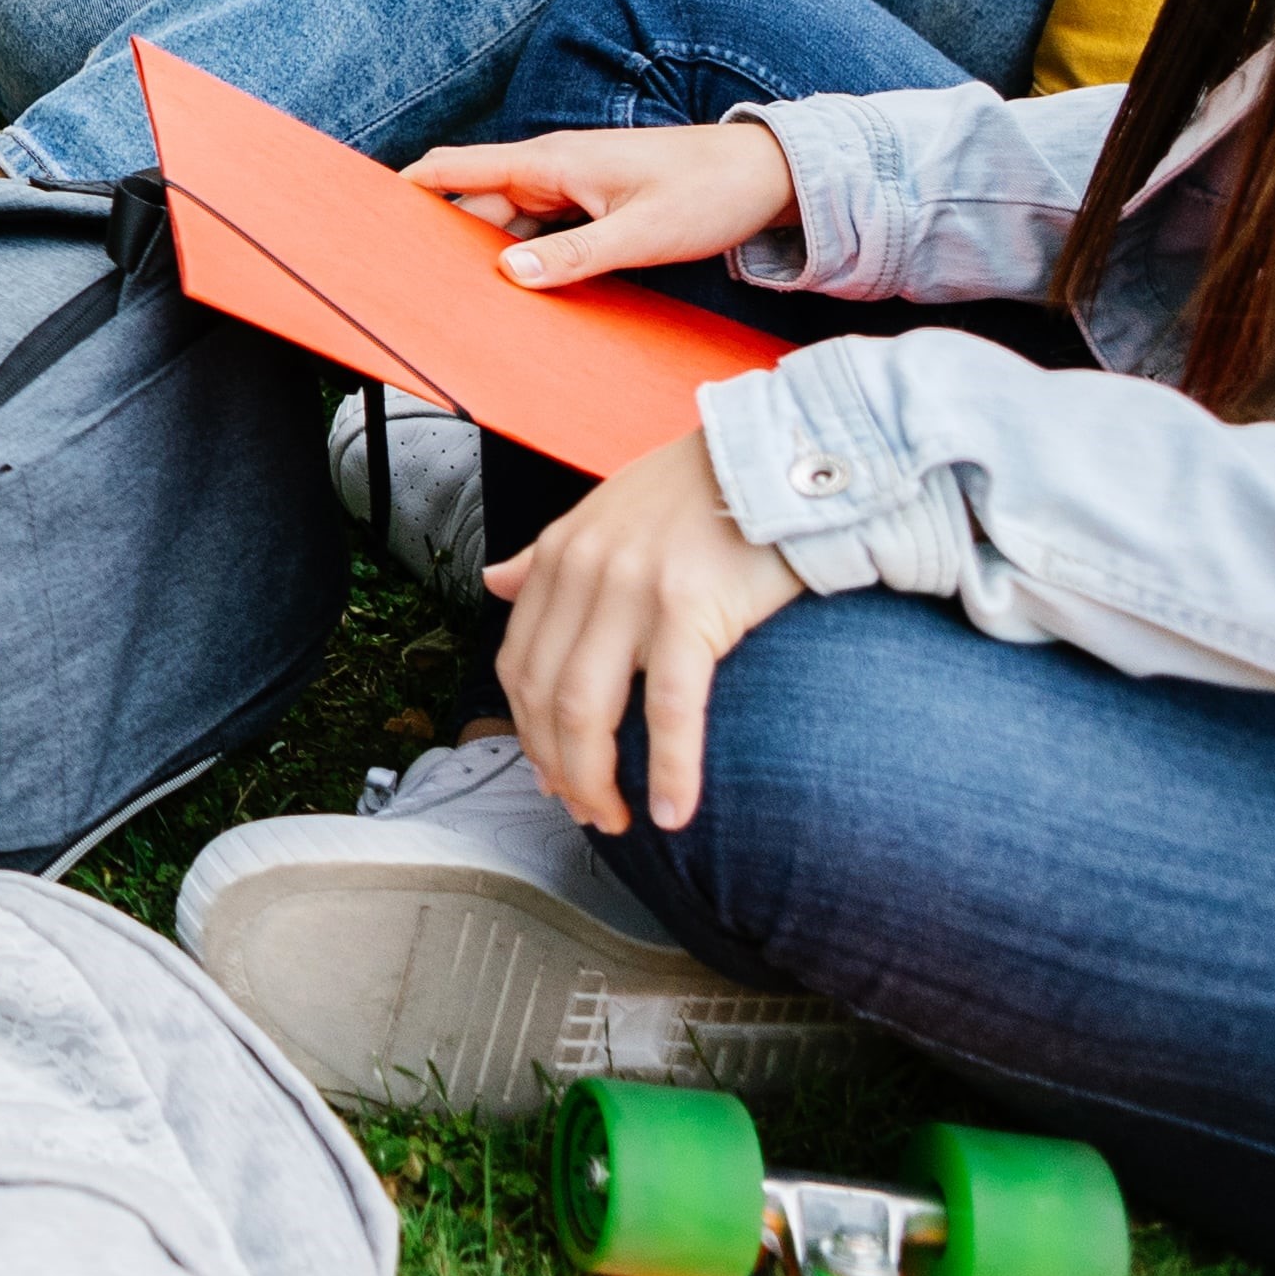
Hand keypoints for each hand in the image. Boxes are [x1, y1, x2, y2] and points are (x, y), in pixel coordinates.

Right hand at [399, 119, 800, 289]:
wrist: (768, 174)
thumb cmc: (709, 192)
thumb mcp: (641, 234)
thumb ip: (573, 257)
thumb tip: (510, 276)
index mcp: (550, 163)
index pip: (456, 168)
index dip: (407, 187)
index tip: (365, 213)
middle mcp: (552, 171)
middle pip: (475, 205)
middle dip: (442, 238)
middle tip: (411, 279)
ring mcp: (572, 188)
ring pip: (508, 224)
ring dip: (487, 255)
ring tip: (459, 293)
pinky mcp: (593, 205)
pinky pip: (541, 233)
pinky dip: (524, 258)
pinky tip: (521, 288)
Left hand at [489, 430, 798, 834]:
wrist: (781, 455)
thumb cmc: (699, 490)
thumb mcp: (604, 511)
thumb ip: (546, 556)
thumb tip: (493, 583)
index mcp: (558, 555)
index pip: (519, 663)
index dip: (528, 730)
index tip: (549, 773)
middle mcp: (582, 572)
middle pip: (544, 696)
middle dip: (558, 766)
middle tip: (586, 811)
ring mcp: (631, 590)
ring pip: (588, 709)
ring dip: (596, 779)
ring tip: (617, 820)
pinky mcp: (690, 609)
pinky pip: (669, 709)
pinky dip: (669, 770)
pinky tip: (675, 812)